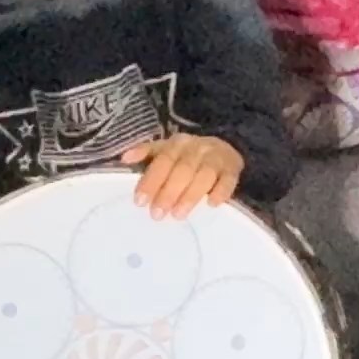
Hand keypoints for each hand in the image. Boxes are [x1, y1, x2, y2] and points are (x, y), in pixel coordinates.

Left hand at [121, 134, 243, 219]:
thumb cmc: (188, 156)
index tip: (140, 201)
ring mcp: (217, 158)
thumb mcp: (167, 150)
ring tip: (178, 215)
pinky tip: (212, 204)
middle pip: (182, 169)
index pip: (162, 161)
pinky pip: (228, 180)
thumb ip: (147, 153)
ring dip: (190, 195)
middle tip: (157, 214)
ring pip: (204, 175)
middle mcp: (197, 148)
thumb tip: (124, 158)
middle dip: (168, 192)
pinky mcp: (233, 169)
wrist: (225, 149)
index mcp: (177, 144)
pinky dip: (221, 191)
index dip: (151, 180)